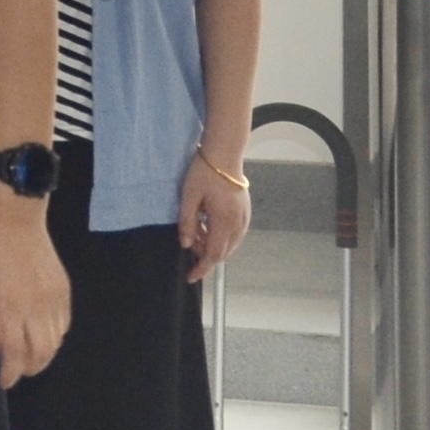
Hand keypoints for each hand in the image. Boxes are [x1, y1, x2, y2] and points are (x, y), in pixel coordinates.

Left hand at [0, 189, 70, 389]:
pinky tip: (42, 334)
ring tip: (29, 355)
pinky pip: (65, 323)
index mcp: (9, 307)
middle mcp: (36, 307)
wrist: (15, 214)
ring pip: (56, 341)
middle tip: (16, 370)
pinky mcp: (64, 289)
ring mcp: (54, 298)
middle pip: (41, 354)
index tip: (3, 382)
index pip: (15, 354)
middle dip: (29, 369)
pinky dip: (55, 336)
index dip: (11, 374)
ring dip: (43, 355)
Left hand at [177, 150, 252, 283]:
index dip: (201, 268)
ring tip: (197, 227)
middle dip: (204, 254)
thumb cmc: (204, 172)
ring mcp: (244, 218)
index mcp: (224, 222)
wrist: (224, 153)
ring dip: (212, 244)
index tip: (191, 277)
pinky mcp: (244, 211)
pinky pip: (234, 233)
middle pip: (222, 252)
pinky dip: (220, 236)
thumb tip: (185, 244)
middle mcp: (237, 224)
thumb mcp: (189, 197)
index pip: (213, 255)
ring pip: (229, 244)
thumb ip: (187, 223)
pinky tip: (208, 223)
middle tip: (188, 240)